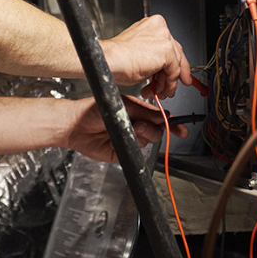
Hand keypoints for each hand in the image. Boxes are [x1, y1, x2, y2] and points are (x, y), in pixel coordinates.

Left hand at [65, 96, 189, 162]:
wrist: (75, 124)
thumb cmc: (94, 109)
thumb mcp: (123, 105)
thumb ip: (144, 111)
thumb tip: (162, 116)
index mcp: (138, 112)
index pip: (159, 119)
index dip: (172, 125)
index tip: (181, 129)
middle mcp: (134, 126)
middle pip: (156, 132)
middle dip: (151, 129)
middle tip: (139, 125)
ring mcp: (128, 139)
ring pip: (146, 142)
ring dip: (140, 136)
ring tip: (127, 129)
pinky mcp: (121, 152)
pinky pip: (133, 152)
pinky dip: (129, 146)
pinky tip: (119, 140)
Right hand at [102, 15, 192, 96]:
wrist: (110, 60)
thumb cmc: (117, 58)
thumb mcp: (139, 54)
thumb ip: (153, 58)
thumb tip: (161, 71)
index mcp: (153, 24)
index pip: (169, 44)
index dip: (174, 62)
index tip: (177, 73)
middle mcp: (161, 28)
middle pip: (175, 53)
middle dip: (172, 74)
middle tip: (169, 87)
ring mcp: (164, 38)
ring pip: (175, 63)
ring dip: (167, 82)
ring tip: (158, 92)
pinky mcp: (167, 50)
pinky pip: (174, 71)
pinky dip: (169, 83)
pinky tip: (160, 90)